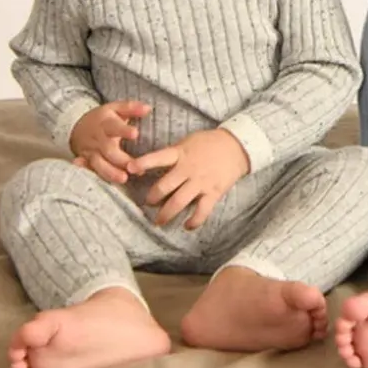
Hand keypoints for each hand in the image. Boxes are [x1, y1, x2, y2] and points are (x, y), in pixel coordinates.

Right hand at [70, 101, 151, 183]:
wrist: (77, 126)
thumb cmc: (104, 118)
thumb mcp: (116, 108)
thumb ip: (131, 108)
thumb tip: (148, 108)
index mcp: (106, 123)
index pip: (114, 127)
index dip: (124, 130)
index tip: (135, 134)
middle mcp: (98, 138)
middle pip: (108, 149)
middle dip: (121, 159)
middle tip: (136, 166)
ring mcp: (91, 151)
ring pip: (98, 163)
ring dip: (110, 172)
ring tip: (123, 179)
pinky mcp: (87, 162)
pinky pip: (89, 170)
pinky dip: (91, 176)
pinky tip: (100, 185)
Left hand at [128, 128, 250, 227]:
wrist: (237, 146)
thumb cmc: (210, 143)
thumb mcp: (188, 142)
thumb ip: (173, 154)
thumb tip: (153, 164)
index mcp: (180, 153)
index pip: (158, 158)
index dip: (143, 163)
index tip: (130, 169)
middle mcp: (188, 168)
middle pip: (165, 187)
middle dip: (152, 198)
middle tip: (148, 203)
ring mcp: (201, 182)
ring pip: (179, 202)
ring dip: (166, 214)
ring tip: (159, 221)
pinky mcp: (214, 192)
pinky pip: (201, 211)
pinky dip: (193, 221)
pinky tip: (187, 225)